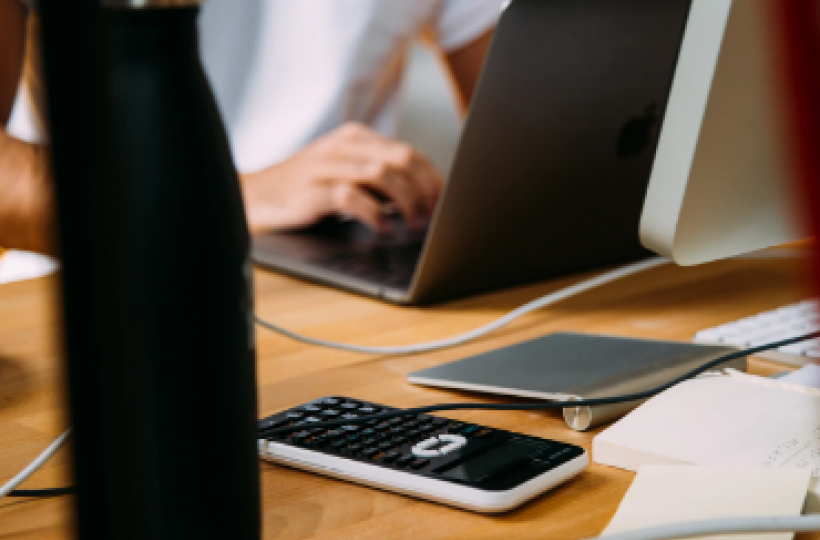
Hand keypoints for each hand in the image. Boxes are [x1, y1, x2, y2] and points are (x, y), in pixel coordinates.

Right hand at [240, 123, 443, 233]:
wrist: (255, 196)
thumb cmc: (307, 189)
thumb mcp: (345, 172)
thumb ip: (379, 178)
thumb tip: (423, 199)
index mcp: (356, 138)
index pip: (409, 152)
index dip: (432, 179)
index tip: (444, 202)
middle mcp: (344, 147)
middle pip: (402, 160)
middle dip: (425, 190)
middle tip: (433, 216)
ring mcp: (327, 166)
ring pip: (383, 175)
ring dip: (407, 203)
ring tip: (413, 224)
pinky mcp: (313, 190)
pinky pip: (353, 198)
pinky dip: (374, 215)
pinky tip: (382, 228)